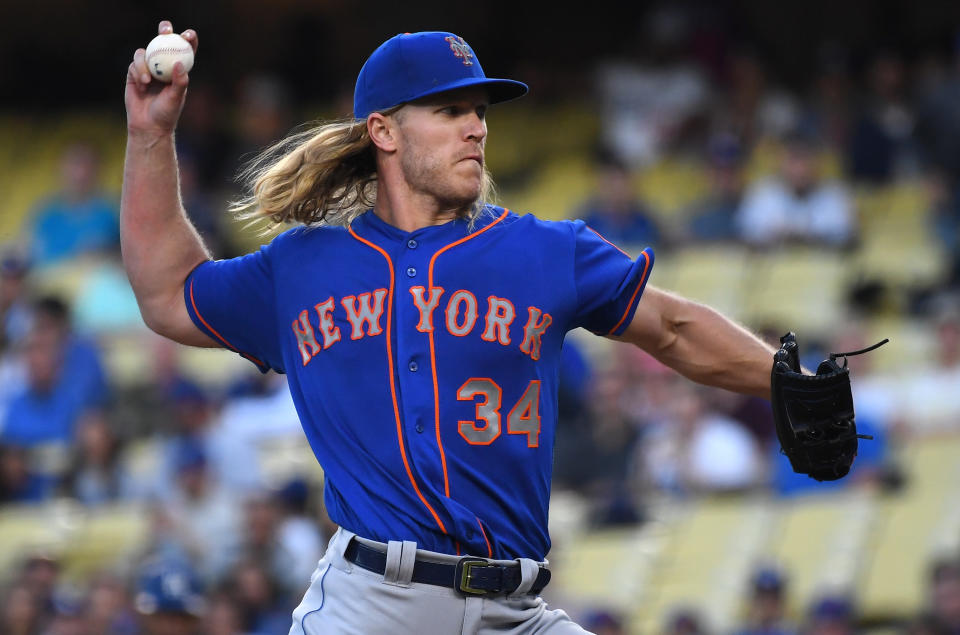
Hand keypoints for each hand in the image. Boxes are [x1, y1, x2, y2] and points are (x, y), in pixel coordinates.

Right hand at [124, 20, 197, 137]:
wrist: (148, 126)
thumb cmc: (166, 113)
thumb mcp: (176, 98)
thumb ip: (179, 81)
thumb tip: (179, 63)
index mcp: (178, 71)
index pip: (185, 51)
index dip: (187, 39)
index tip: (188, 35)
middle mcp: (163, 66)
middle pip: (163, 42)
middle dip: (164, 31)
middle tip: (165, 29)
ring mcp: (148, 68)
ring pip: (145, 52)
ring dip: (145, 62)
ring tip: (147, 80)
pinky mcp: (134, 73)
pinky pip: (134, 64)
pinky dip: (138, 72)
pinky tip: (141, 85)